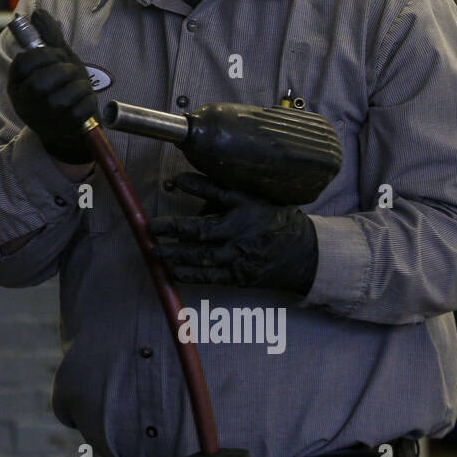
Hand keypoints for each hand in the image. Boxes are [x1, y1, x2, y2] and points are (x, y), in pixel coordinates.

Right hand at [7, 8, 97, 165]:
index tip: (57, 55)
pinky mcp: (60, 132)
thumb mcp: (54, 60)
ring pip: (62, 98)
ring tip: (81, 85)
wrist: (70, 125)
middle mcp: (24, 102)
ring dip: (79, 86)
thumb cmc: (60, 88)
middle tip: (71, 71)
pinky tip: (87, 99)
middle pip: (41, 82)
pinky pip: (78, 111)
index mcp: (17, 82)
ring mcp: (42, 119)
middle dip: (64, 71)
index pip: (24, 62)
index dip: (45, 55)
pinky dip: (88, 101)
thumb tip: (37, 14)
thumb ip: (48, 37)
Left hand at [146, 173, 318, 296]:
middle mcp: (243, 231)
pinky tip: (172, 271)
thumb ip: (223, 192)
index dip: (196, 186)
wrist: (305, 254)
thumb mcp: (257, 198)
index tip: (175, 180)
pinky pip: (210, 277)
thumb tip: (185, 182)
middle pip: (201, 230)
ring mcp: (241, 255)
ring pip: (201, 256)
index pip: (219, 192)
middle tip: (151, 227)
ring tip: (155, 251)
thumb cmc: (274, 220)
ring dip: (175, 254)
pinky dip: (189, 274)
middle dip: (173, 228)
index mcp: (248, 206)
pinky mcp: (240, 276)